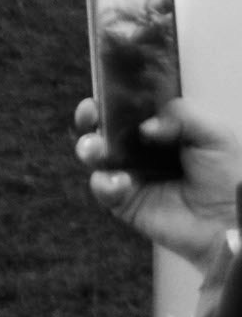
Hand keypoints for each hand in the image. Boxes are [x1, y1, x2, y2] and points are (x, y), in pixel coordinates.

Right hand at [77, 94, 240, 266]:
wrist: (227, 220)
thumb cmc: (228, 178)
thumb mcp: (215, 134)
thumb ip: (183, 115)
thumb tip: (145, 125)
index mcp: (164, 129)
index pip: (130, 108)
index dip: (112, 100)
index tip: (102, 96)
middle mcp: (142, 150)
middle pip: (104, 128)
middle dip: (89, 119)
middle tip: (90, 117)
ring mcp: (130, 174)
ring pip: (95, 155)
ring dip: (89, 148)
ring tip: (97, 150)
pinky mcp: (123, 201)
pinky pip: (102, 187)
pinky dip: (105, 183)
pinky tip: (123, 183)